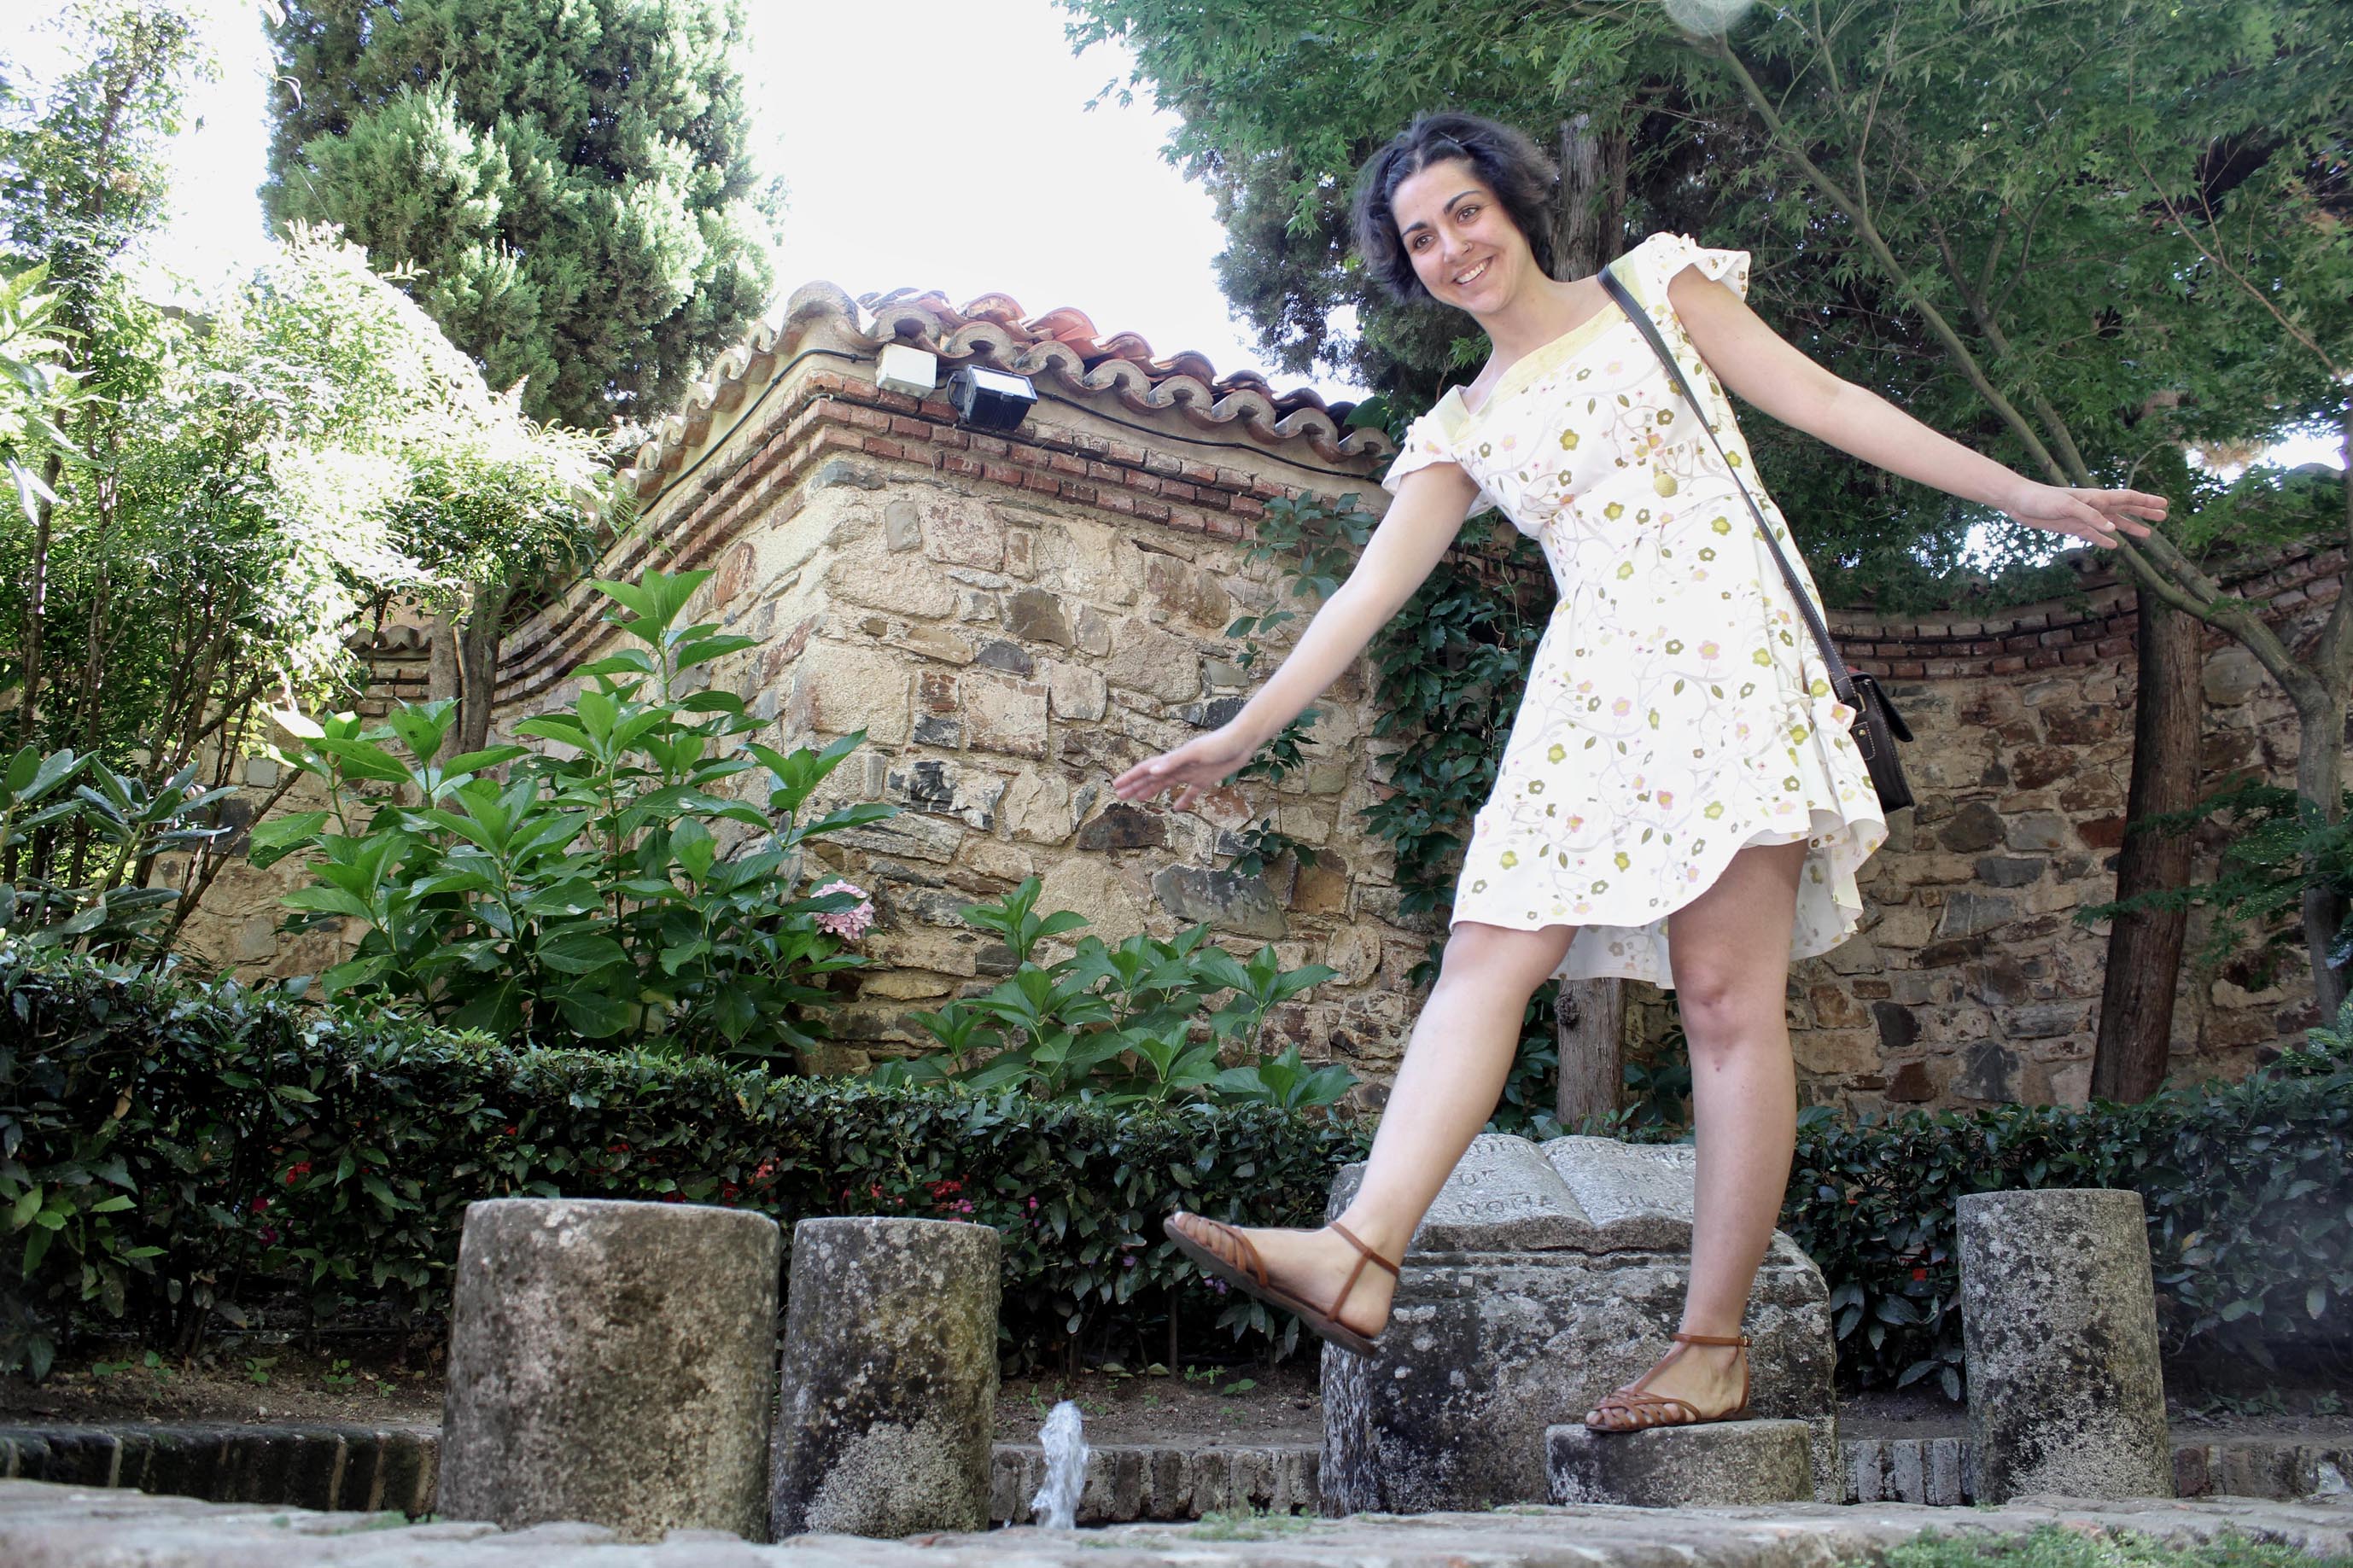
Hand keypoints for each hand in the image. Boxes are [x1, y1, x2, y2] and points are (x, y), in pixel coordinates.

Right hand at [1112, 724, 1258, 811]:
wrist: (1242, 742)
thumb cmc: (1219, 744)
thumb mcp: (1195, 753)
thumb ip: (1173, 762)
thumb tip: (1152, 771)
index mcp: (1173, 760)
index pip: (1146, 769)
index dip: (1130, 778)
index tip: (1116, 786)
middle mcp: (1178, 767)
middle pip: (1152, 778)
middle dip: (1135, 786)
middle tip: (1120, 796)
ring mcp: (1191, 773)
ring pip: (1166, 784)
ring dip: (1151, 791)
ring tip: (1139, 800)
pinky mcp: (1205, 779)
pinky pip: (1190, 792)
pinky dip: (1182, 800)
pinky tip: (1176, 809)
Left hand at [1999, 480, 2167, 548]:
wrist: (2019, 503)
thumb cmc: (2042, 499)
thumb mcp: (2067, 507)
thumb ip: (2090, 517)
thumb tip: (2113, 530)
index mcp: (2095, 498)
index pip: (2126, 498)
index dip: (2145, 501)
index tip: (2164, 504)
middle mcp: (2093, 507)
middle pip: (2125, 510)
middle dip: (2144, 513)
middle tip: (2163, 517)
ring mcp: (2084, 518)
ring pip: (2113, 524)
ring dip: (2130, 527)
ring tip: (2147, 534)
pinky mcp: (2072, 527)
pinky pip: (2093, 535)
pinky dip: (2105, 540)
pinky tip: (2114, 545)